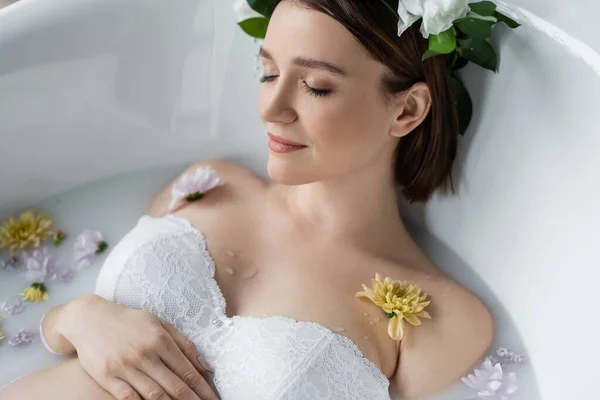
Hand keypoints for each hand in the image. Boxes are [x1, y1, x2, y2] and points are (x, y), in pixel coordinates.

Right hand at [58, 294, 218, 399]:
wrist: (89, 319)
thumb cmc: (129, 322)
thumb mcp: (159, 324)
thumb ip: (184, 344)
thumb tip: (205, 366)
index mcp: (160, 339)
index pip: (188, 371)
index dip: (203, 389)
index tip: (214, 399)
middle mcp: (145, 353)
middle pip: (175, 386)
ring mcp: (125, 367)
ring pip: (154, 396)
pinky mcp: (108, 378)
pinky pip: (129, 399)